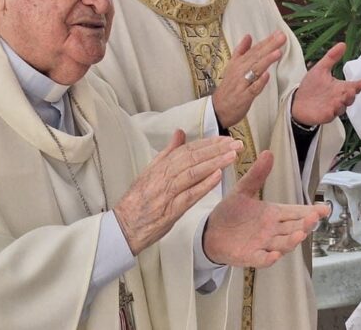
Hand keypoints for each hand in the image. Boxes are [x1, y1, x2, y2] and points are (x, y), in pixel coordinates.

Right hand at [114, 131, 239, 255]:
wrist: (124, 227)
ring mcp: (167, 192)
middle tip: (236, 144)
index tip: (225, 139)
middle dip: (216, 149)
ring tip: (232, 156)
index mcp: (160, 166)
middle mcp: (163, 176)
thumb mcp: (150, 172)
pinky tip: (218, 177)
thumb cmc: (138, 201)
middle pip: (193, 157)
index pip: (188, 149)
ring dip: (214, 162)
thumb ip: (167, 153)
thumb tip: (179, 133)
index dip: (208, 143)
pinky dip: (204, 185)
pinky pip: (189, 195)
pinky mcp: (170, 210)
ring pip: (193, 172)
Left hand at [203, 151, 329, 266]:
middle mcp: (272, 230)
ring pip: (283, 243)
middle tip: (314, 217)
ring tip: (300, 234)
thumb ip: (257, 175)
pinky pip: (262, 259)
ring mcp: (263, 244)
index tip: (324, 208)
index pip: (296, 212)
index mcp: (273, 214)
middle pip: (294, 228)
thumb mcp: (243, 190)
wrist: (211, 231)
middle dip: (305, 223)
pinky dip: (269, 258)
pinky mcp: (250, 256)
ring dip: (292, 240)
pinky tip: (275, 253)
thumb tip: (268, 153)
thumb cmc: (230, 212)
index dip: (311, 211)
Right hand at [212, 31, 286, 127]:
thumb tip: (248, 36)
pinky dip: (259, 82)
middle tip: (281, 37)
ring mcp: (242, 84)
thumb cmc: (229, 87)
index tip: (279, 33)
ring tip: (278, 52)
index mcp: (239, 63)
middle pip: (256, 56)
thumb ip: (241, 51)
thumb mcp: (232, 66)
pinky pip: (252, 89)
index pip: (255, 50)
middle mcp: (240, 71)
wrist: (218, 108)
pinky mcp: (243, 96)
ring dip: (266, 61)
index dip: (267, 41)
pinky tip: (267, 75)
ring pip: (255, 70)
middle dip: (269, 46)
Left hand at [291, 42, 360, 125]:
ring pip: (342, 107)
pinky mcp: (326, 115)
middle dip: (351, 94)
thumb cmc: (311, 86)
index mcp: (340, 87)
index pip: (353, 86)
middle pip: (350, 97)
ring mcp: (333, 107)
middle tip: (351, 90)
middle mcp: (339, 97)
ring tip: (340, 99)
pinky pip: (332, 114)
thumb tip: (343, 44)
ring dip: (343, 103)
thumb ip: (331, 58)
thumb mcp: (320, 69)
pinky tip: (332, 108)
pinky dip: (333, 111)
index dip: (358, 85)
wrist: (298, 102)